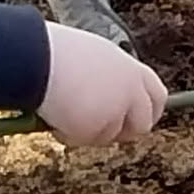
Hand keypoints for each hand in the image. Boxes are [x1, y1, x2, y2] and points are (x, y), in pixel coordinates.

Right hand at [37, 22, 166, 144]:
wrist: (37, 57)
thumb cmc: (56, 52)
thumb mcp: (95, 58)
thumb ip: (110, 80)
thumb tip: (108, 101)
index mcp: (130, 68)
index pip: (157, 95)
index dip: (147, 111)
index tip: (136, 119)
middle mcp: (130, 89)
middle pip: (143, 124)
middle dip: (126, 132)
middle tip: (101, 130)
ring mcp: (116, 110)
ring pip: (109, 136)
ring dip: (90, 131)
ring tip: (66, 108)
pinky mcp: (97, 127)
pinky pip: (84, 140)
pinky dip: (69, 134)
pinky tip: (56, 114)